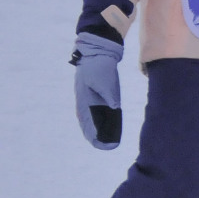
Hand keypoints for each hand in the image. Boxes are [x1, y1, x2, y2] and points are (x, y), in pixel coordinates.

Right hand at [72, 32, 123, 148]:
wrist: (97, 52)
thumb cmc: (100, 66)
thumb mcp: (105, 79)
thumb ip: (109, 93)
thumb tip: (114, 106)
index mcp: (85, 97)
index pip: (87, 120)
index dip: (92, 133)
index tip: (97, 143)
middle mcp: (84, 99)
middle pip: (87, 121)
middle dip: (92, 134)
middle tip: (100, 145)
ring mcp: (87, 96)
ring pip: (89, 116)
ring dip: (94, 127)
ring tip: (100, 139)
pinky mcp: (92, 93)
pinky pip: (93, 109)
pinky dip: (96, 118)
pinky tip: (101, 124)